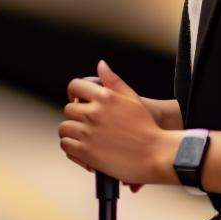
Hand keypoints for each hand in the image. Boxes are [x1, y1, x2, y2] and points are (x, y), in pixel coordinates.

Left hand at [58, 61, 168, 189]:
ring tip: (83, 136)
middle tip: (86, 123)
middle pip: (69, 109)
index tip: (77, 100)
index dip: (73, 92)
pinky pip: (66, 145)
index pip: (74, 86)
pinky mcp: (86, 152)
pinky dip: (71, 147)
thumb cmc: (147, 127)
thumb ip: (114, 80)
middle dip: (76, 115)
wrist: (155, 154)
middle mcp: (93, 113)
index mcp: (104, 97)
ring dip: (71, 131)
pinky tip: (82, 148)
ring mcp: (88, 133)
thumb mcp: (132, 98)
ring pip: (64, 128)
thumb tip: (101, 64)